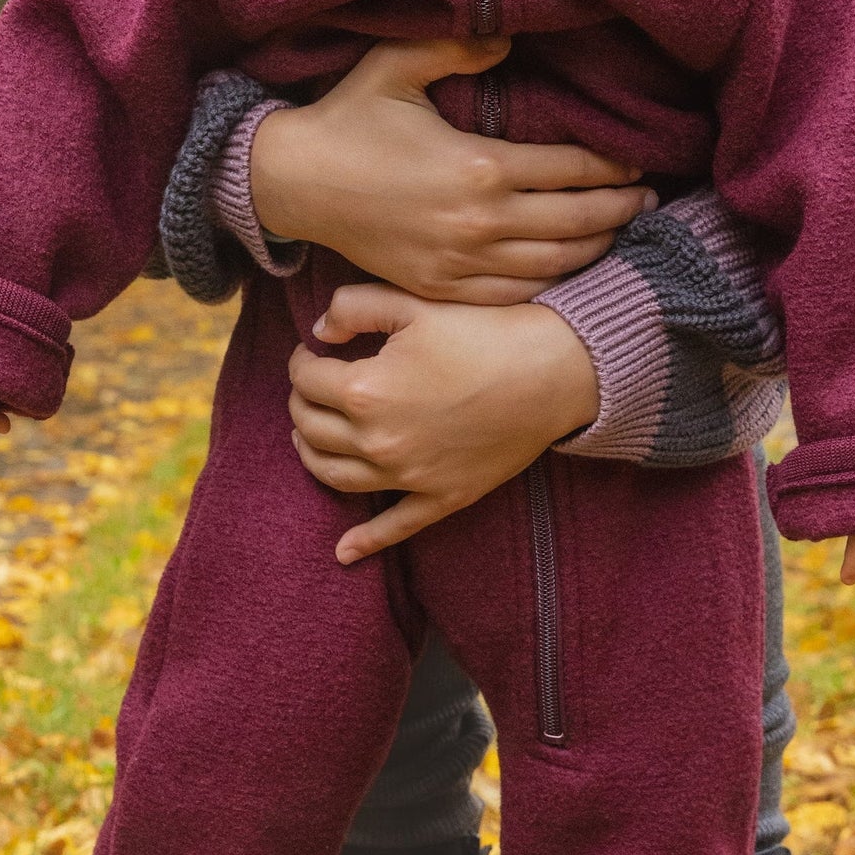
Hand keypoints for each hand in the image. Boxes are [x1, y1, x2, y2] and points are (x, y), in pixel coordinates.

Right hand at [250, 35, 655, 301]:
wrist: (291, 185)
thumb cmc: (347, 119)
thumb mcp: (395, 65)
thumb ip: (457, 43)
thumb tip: (510, 34)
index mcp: (478, 166)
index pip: (570, 169)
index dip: (611, 167)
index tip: (634, 161)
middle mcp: (478, 221)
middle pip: (575, 221)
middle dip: (619, 209)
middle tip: (646, 199)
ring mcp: (460, 262)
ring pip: (553, 263)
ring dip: (596, 248)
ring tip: (620, 231)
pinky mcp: (441, 287)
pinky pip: (514, 293)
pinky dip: (551, 283)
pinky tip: (568, 267)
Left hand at [289, 281, 602, 562]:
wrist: (553, 371)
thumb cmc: (485, 330)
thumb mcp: (414, 303)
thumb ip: (353, 307)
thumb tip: (319, 330)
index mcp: (365, 390)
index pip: (306, 379)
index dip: (302, 359)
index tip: (312, 351)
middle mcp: (377, 441)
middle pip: (311, 427)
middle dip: (302, 402)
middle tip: (313, 385)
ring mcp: (408, 476)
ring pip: (334, 476)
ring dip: (312, 454)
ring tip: (312, 433)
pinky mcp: (441, 497)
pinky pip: (394, 527)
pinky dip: (364, 541)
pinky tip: (343, 552)